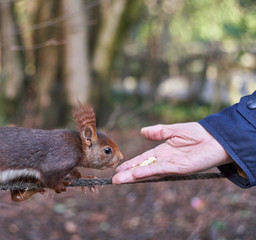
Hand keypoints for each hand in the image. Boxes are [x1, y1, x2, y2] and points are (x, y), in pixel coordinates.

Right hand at [113, 122, 232, 183]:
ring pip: (148, 172)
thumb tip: (142, 131)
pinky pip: (160, 170)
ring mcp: (171, 165)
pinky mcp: (179, 168)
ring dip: (133, 176)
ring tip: (119, 180)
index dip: (130, 164)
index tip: (118, 168)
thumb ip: (158, 131)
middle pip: (142, 168)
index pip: (142, 159)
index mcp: (162, 151)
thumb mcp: (174, 130)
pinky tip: (136, 174)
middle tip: (114, 179)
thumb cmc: (198, 133)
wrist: (217, 138)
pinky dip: (147, 172)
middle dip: (128, 174)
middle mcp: (164, 160)